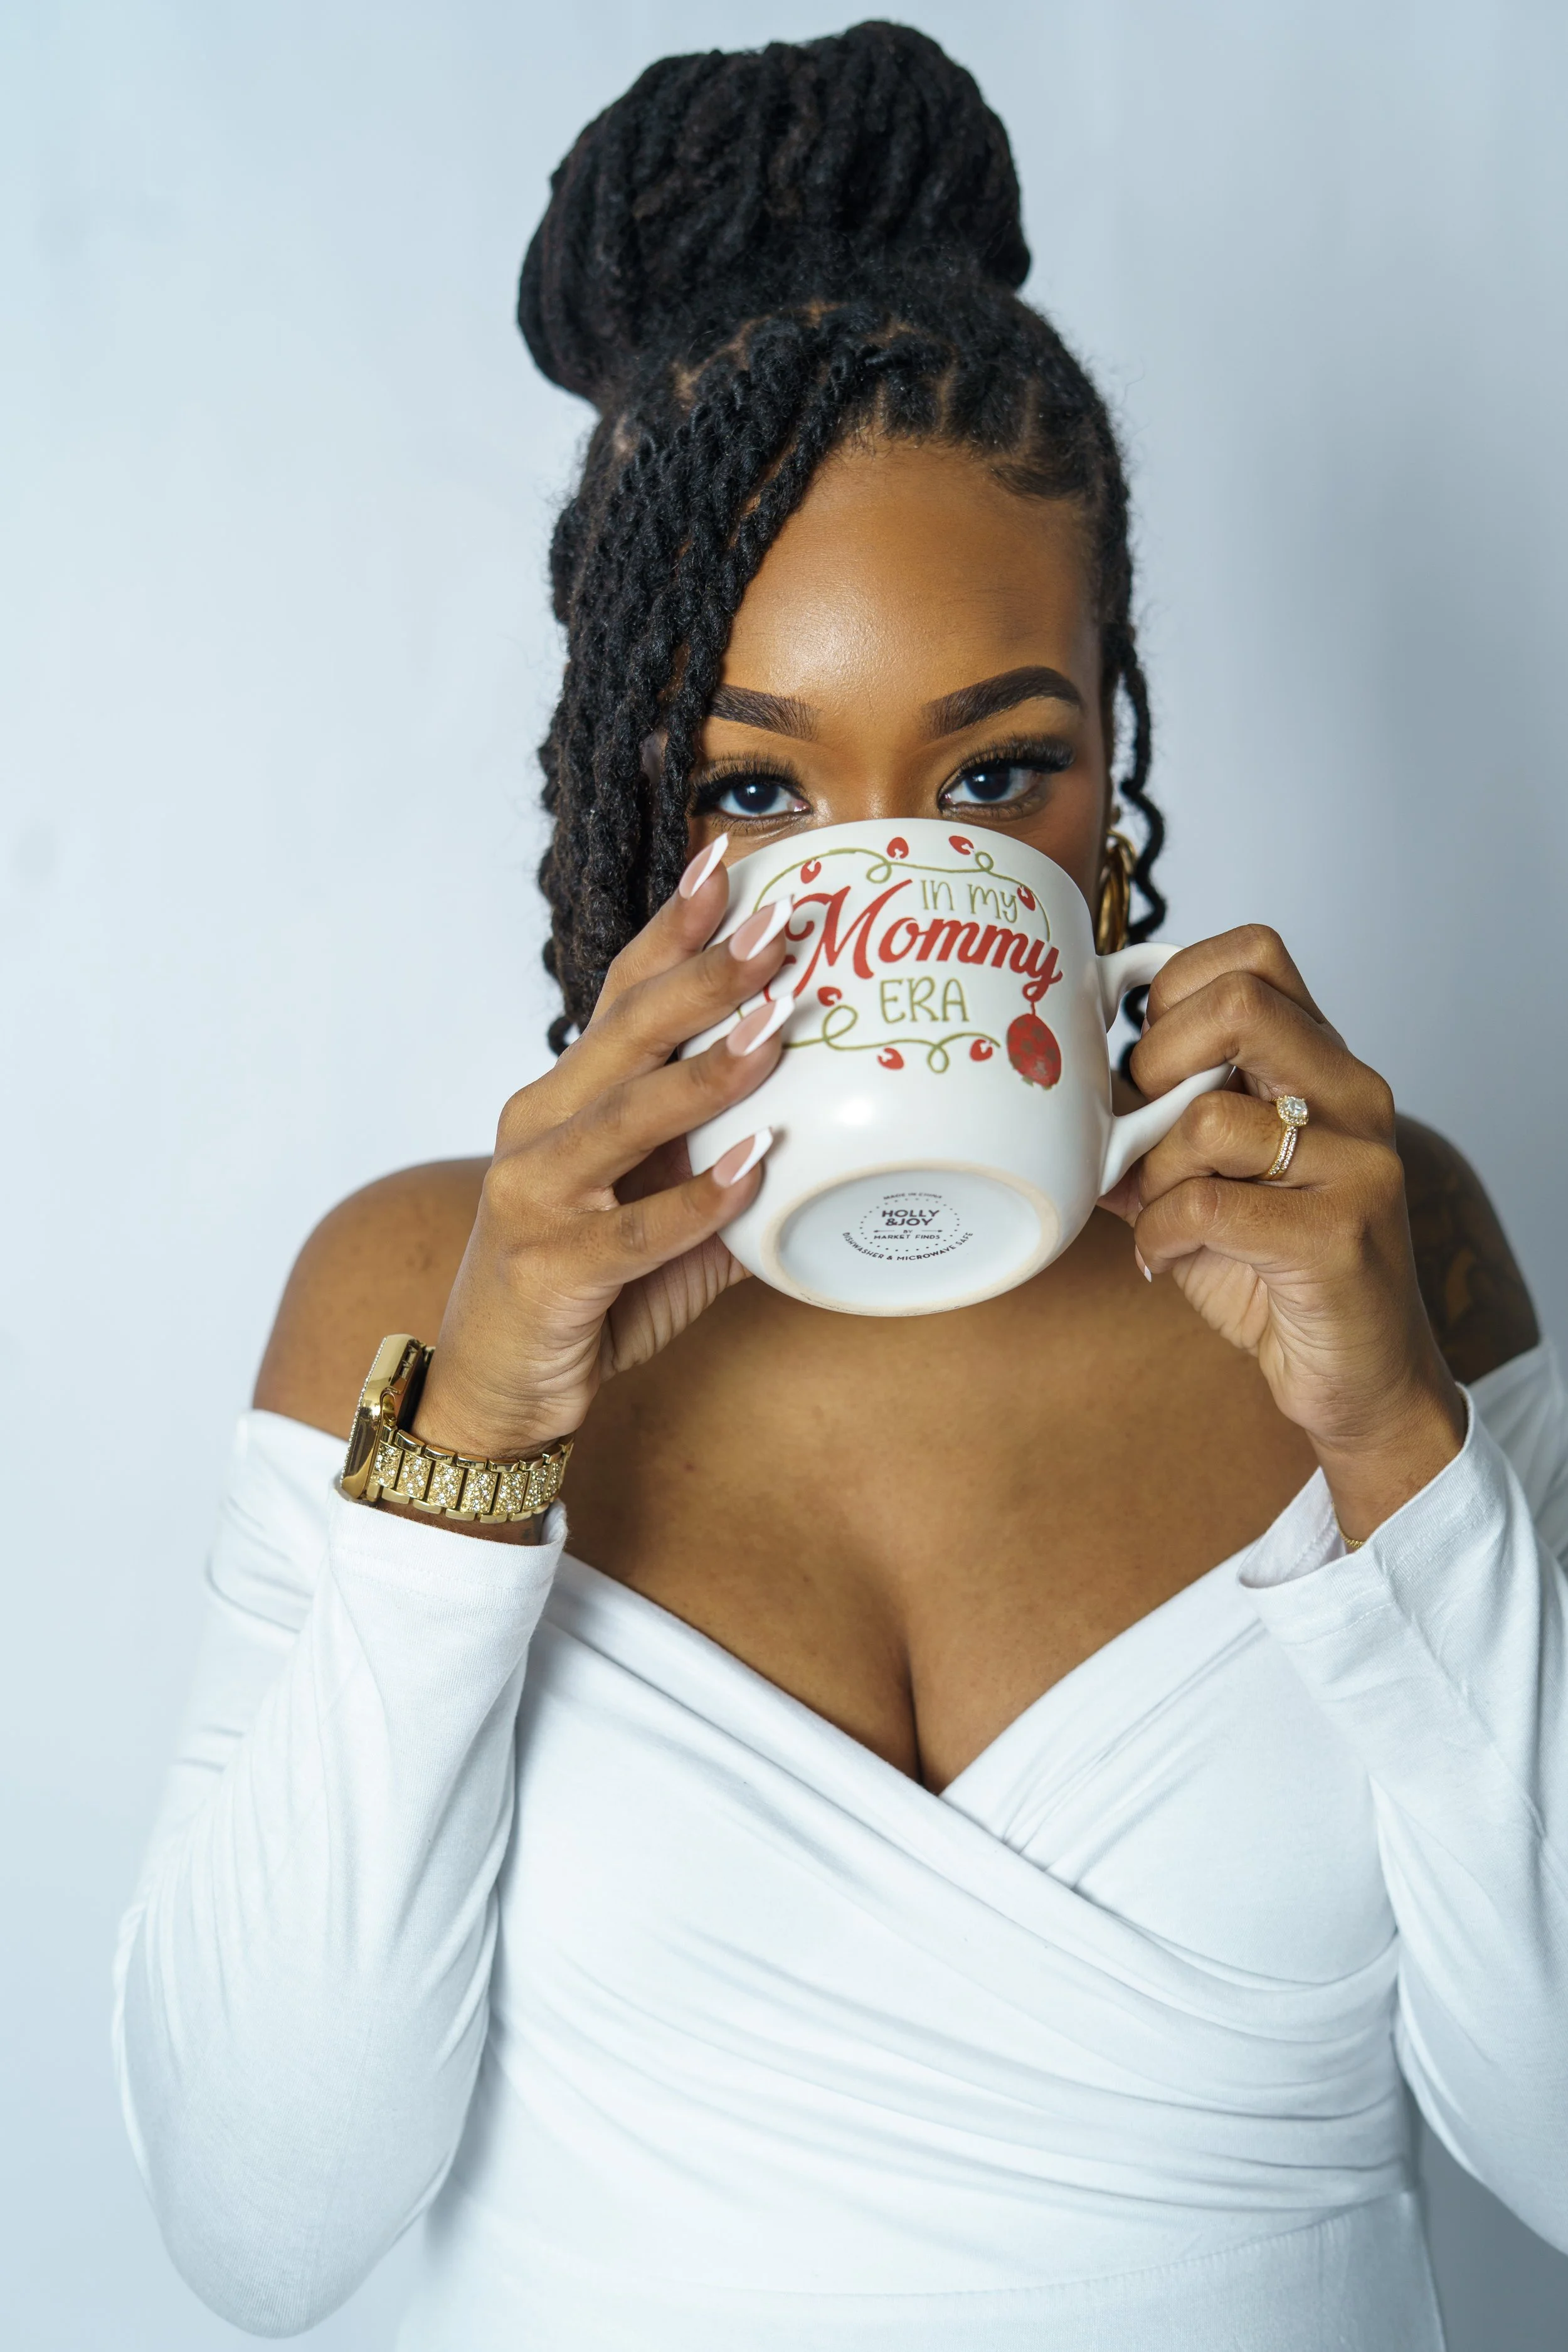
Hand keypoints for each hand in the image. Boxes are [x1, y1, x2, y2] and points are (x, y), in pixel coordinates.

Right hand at [410, 838, 790, 1465]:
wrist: (499, 1386)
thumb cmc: (588, 1290)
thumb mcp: (665, 1216)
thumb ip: (734, 1173)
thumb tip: (840, 1140)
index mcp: (566, 1096)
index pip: (621, 992)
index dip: (674, 927)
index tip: (729, 861)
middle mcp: (539, 1127)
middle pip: (626, 1033)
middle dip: (705, 975)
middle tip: (780, 926)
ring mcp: (535, 1195)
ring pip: (626, 1117)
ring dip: (705, 1071)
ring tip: (776, 1025)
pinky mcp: (550, 1268)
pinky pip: (634, 1230)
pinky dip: (698, 1199)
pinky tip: (755, 1168)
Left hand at [1099, 926, 1465, 1537]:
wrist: (1357, 1379)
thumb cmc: (1276, 1275)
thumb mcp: (1203, 1184)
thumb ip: (1149, 1132)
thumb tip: (1066, 1096)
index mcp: (1322, 1066)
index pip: (1254, 956)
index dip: (1174, 987)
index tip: (1141, 1054)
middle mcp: (1352, 1097)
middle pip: (1237, 1004)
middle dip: (1155, 1062)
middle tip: (1142, 1127)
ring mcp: (1358, 1161)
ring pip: (1208, 1115)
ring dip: (1154, 1173)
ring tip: (1162, 1216)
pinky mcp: (1340, 1232)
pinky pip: (1207, 1203)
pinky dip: (1162, 1233)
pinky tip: (1166, 1257)